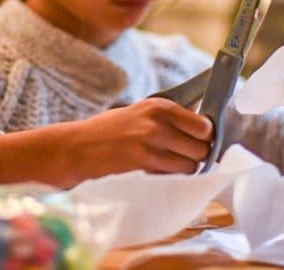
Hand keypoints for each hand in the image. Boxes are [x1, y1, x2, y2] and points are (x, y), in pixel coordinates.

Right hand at [67, 97, 212, 179]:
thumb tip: (202, 125)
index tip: (199, 141)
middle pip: (202, 146)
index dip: (205, 136)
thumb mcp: (140, 112)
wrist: (78, 146)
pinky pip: (174, 175)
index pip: (204, 124)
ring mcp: (152, 142)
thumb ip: (168, 118)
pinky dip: (171, 176)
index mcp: (160, 106)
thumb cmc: (108, 130)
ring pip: (192, 164)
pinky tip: (156, 170)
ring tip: (168, 164)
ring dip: (185, 168)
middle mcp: (159, 121)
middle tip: (184, 156)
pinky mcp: (144, 162)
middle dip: (197, 155)